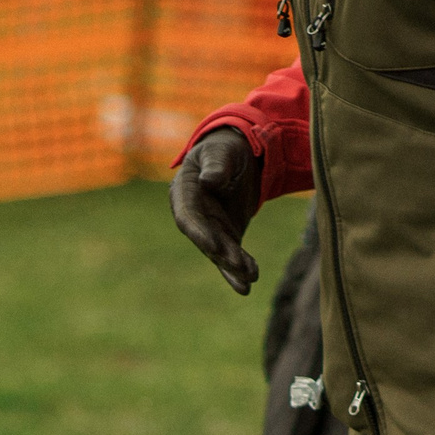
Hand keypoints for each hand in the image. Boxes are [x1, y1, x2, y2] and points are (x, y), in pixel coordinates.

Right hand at [170, 127, 263, 294]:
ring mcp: (209, 228)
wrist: (238, 157)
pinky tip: (247, 286)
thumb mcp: (221, 151)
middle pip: (205, 239)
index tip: (213, 246)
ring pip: (219, 252)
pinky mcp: (225, 237)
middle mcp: (193, 215)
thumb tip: (209, 181)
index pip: (187, 217)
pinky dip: (239, 271)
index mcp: (184, 192)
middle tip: (240, 265)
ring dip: (234, 267)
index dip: (199, 233)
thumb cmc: (225, 149)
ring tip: (250, 278)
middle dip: (222, 254)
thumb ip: (216, 165)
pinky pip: (231, 256)